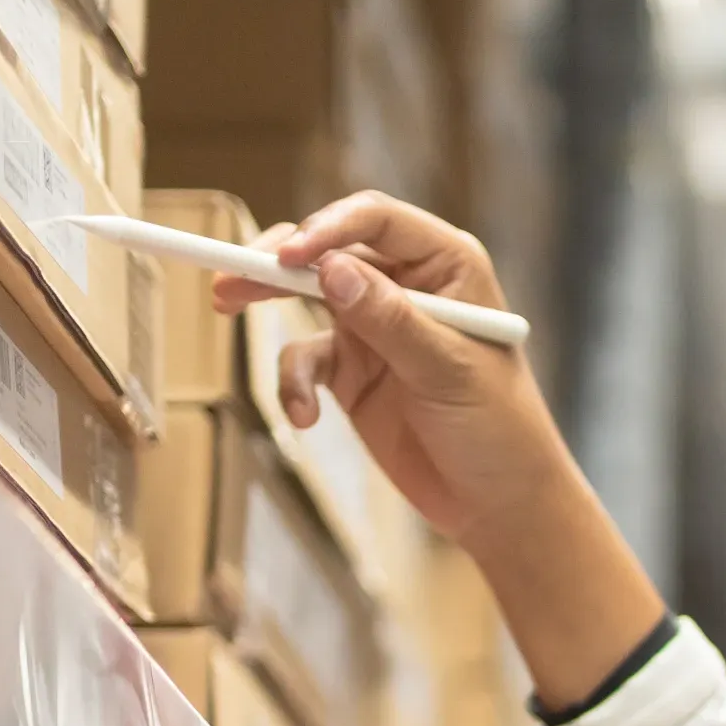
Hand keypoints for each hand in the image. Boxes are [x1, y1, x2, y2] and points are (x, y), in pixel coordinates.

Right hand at [217, 194, 547, 536]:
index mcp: (447, 265)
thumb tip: (331, 270)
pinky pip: (306, 361)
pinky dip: (295, 383)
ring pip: (307, 297)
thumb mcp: (447, 371)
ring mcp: (376, 327)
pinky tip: (304, 417)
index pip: (376, 222)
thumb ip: (389, 320)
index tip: (286, 255)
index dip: (327, 229)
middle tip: (231, 272)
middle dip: (279, 259)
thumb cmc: (499, 428)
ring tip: (226, 305)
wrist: (499, 503)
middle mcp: (409, 285)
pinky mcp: (353, 372)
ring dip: (267, 302)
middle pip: (331, 251)